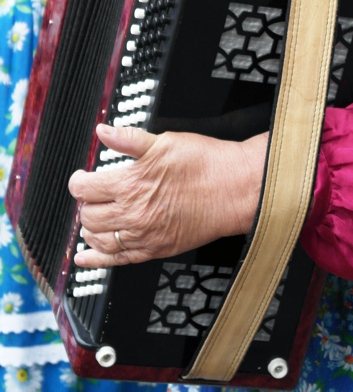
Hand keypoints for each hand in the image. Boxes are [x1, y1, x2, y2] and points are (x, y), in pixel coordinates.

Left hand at [68, 123, 267, 268]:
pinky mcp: (155, 249)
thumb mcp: (164, 141)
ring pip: (98, 239)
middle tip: (93, 195)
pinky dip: (96, 259)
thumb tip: (104, 131)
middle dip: (85, 204)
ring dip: (90, 228)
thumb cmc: (205, 164)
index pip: (85, 188)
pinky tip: (86, 256)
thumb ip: (129, 139)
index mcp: (131, 183)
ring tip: (95, 218)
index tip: (81, 178)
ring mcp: (143, 235)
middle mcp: (133, 213)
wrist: (235, 189)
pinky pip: (116, 261)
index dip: (78, 181)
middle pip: (88, 215)